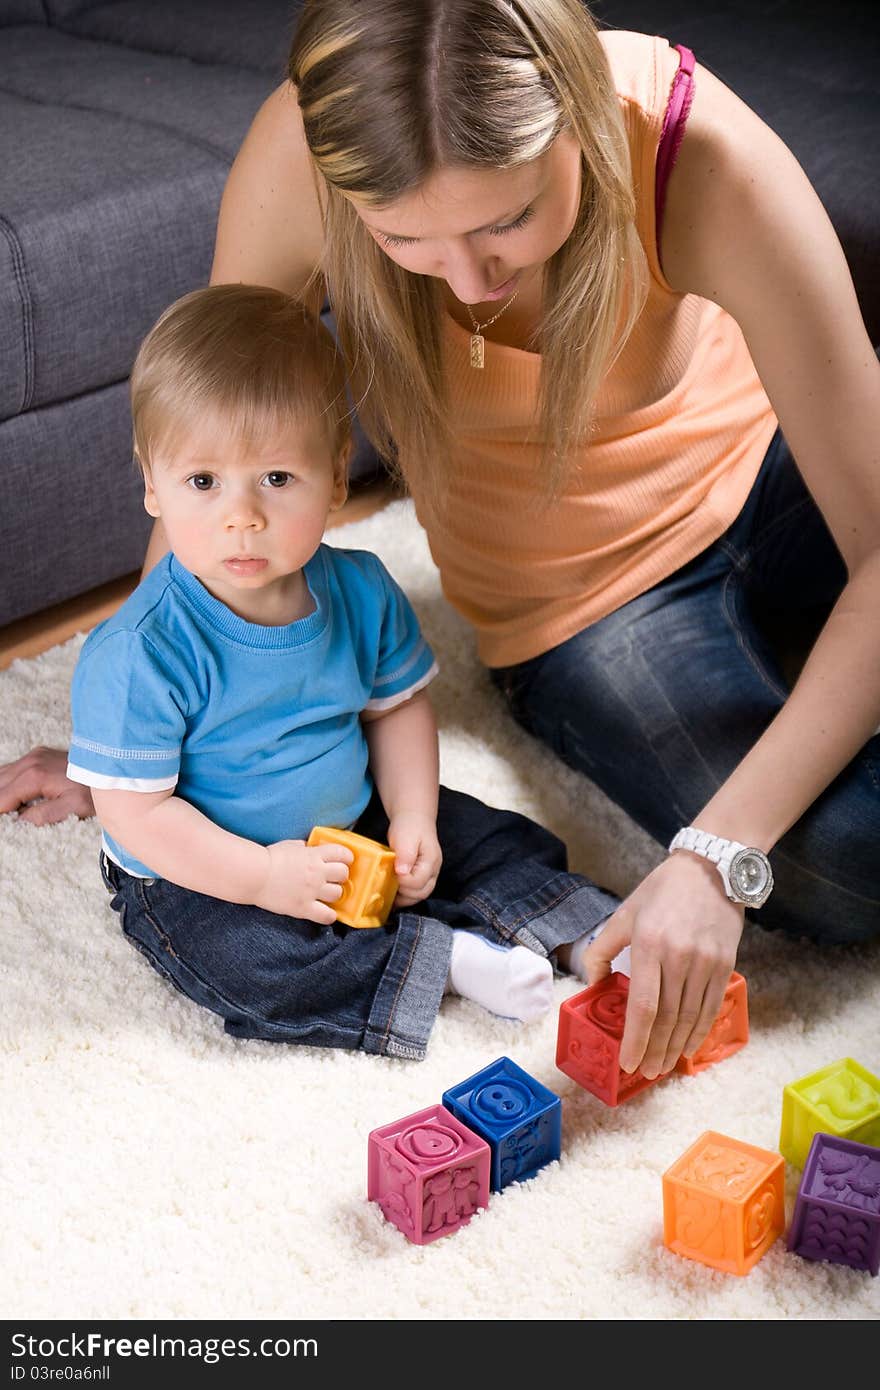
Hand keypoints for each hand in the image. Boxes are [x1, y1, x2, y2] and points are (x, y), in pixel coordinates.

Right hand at [0, 746, 94, 823]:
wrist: (112, 766)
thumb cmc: (95, 790)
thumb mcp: (74, 808)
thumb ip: (44, 815)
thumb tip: (20, 820)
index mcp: (34, 776)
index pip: (1, 798)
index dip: (0, 813)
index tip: (3, 827)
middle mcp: (30, 762)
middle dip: (0, 803)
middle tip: (5, 818)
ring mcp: (33, 756)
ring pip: (2, 775)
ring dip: (2, 792)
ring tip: (8, 810)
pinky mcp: (37, 754)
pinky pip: (12, 769)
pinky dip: (7, 783)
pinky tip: (13, 796)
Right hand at [256, 838, 353, 922]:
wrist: (254, 875)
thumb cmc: (269, 858)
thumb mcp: (291, 845)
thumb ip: (305, 848)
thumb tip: (312, 849)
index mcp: (314, 855)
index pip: (343, 853)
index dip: (347, 857)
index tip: (345, 860)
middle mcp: (317, 873)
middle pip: (343, 874)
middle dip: (341, 875)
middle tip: (334, 878)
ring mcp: (312, 891)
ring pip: (337, 894)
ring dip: (335, 894)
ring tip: (327, 894)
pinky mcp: (303, 908)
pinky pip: (326, 916)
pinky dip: (329, 916)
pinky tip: (326, 913)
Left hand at [387, 812, 441, 906]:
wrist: (413, 819)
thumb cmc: (410, 826)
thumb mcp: (405, 837)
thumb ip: (405, 855)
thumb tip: (401, 872)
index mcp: (431, 861)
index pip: (419, 882)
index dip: (403, 881)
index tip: (391, 873)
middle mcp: (433, 871)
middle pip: (422, 893)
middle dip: (403, 893)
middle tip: (389, 884)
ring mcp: (429, 875)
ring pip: (419, 895)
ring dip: (403, 897)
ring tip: (389, 892)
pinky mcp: (421, 877)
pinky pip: (414, 892)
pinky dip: (403, 896)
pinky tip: (392, 893)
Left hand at [584, 852, 744, 1078]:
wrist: (712, 869)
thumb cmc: (663, 890)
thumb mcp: (625, 913)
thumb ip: (603, 948)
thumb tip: (593, 983)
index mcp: (648, 943)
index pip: (643, 1006)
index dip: (635, 1039)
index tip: (627, 1062)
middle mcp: (679, 956)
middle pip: (666, 1018)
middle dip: (654, 1050)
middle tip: (645, 1072)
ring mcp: (705, 962)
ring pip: (689, 1018)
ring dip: (675, 1047)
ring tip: (663, 1066)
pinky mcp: (725, 964)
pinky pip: (710, 1007)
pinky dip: (699, 1031)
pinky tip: (688, 1046)